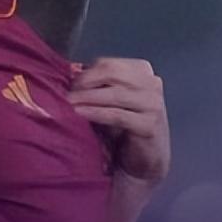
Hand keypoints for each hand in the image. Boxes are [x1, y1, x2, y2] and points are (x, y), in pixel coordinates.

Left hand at [68, 58, 169, 185]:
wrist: (144, 157)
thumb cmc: (122, 126)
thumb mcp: (109, 100)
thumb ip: (96, 85)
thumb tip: (70, 72)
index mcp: (142, 71)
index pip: (109, 64)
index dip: (86, 73)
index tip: (70, 85)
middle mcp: (152, 84)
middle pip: (112, 74)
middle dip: (86, 83)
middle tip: (68, 95)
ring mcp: (153, 104)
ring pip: (115, 94)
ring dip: (87, 98)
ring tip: (69, 103)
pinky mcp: (149, 125)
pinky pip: (117, 115)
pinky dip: (96, 113)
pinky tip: (80, 113)